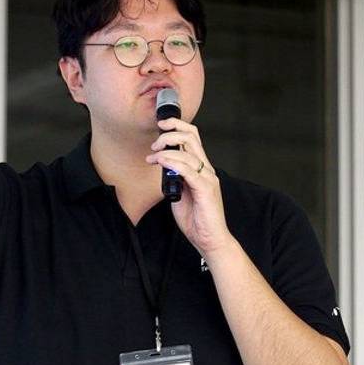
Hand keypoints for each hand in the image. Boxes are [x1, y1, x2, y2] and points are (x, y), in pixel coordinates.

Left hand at [147, 118, 232, 255]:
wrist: (210, 240)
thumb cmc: (196, 218)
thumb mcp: (180, 193)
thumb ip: (174, 178)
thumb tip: (162, 167)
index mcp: (201, 168)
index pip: (193, 137)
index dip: (178, 126)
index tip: (161, 125)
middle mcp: (206, 170)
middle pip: (191, 137)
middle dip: (170, 133)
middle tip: (154, 144)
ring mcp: (208, 178)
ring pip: (189, 152)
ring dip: (167, 150)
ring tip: (153, 157)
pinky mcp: (205, 190)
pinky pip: (188, 171)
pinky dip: (173, 163)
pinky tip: (162, 163)